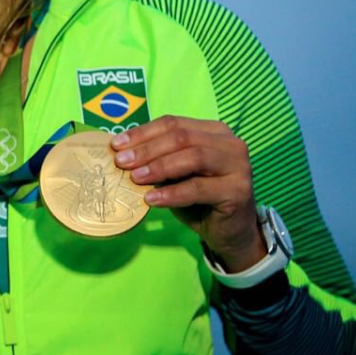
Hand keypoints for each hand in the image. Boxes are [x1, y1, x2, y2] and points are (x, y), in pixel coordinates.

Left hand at [111, 116, 265, 271]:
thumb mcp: (175, 175)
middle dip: (147, 149)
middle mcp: (230, 143)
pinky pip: (199, 188)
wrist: (229, 231)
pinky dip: (172, 193)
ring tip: (135, 178)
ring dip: (159, 167)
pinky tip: (151, 199)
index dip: (143, 132)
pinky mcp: (239, 190)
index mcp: (213, 131)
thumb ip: (158, 159)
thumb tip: (122, 152)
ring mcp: (238, 165)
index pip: (173, 123)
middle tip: (121, 162)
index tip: (116, 145)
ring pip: (193, 157)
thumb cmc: (199, 199)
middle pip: (182, 137)